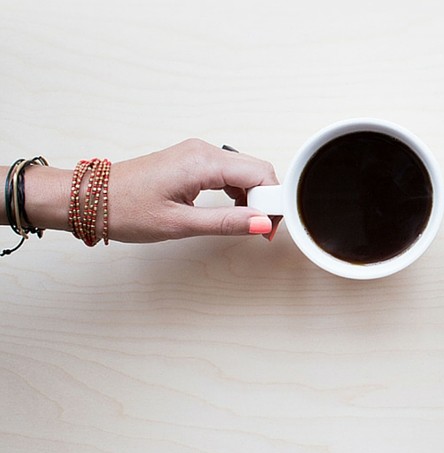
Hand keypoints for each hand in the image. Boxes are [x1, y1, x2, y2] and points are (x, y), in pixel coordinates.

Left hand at [107, 138, 280, 242]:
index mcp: (203, 162)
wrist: (89, 198)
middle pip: (257, 170)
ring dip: (254, 197)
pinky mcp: (192, 161)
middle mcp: (203, 151)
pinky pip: (228, 172)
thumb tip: (262, 224)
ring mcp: (197, 154)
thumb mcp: (180, 224)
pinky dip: (239, 192)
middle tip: (263, 230)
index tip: (272, 227)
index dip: (274, 201)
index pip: (261, 174)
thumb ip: (226, 222)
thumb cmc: (125, 209)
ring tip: (248, 224)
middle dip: (268, 199)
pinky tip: (234, 211)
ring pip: (245, 171)